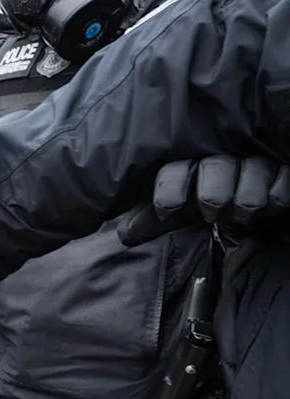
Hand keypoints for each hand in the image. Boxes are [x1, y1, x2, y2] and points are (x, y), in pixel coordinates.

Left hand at [119, 155, 289, 245]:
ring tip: (241, 216)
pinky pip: (284, 179)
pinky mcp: (284, 175)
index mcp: (191, 169)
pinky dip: (277, 193)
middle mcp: (223, 163)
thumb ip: (151, 221)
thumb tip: (124, 235)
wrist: (253, 217)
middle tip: (211, 214)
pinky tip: (272, 208)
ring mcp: (256, 167)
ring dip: (246, 198)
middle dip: (212, 194)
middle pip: (216, 168)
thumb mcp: (179, 215)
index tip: (166, 211)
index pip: (176, 170)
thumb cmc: (210, 211)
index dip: (170, 188)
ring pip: (253, 171)